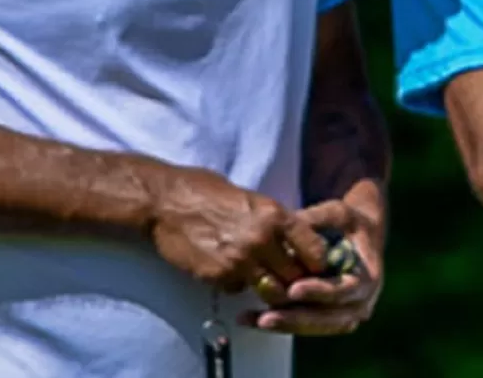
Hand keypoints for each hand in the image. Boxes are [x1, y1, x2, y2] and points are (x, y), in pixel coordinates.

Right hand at [147, 167, 330, 293]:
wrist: (165, 202)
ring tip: (260, 280)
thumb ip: (271, 219)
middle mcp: (262, 239)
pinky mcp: (219, 276)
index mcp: (274, 214)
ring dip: (269, 289)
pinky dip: (237, 286)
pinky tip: (228, 271)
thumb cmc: (204, 191)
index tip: (313, 266)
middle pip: (296, 276)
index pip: (315, 249)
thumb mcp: (249, 197)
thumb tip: (289, 236)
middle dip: (295, 281)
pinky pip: (239, 290)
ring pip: (271, 291)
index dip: (317, 262)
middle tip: (288, 280)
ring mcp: (241, 260)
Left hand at [239, 198, 382, 335]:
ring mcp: (347, 314)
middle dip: (297, 318)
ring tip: (255, 320)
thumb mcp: (337, 213)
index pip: (344, 290)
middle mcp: (362, 302)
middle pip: (330, 318)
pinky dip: (283, 324)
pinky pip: (308, 326)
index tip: (294, 290)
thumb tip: (290, 225)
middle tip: (266, 318)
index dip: (319, 291)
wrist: (359, 236)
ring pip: (317, 327)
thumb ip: (316, 220)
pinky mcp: (330, 318)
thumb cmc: (347, 222)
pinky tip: (254, 320)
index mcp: (368, 277)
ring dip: (286, 325)